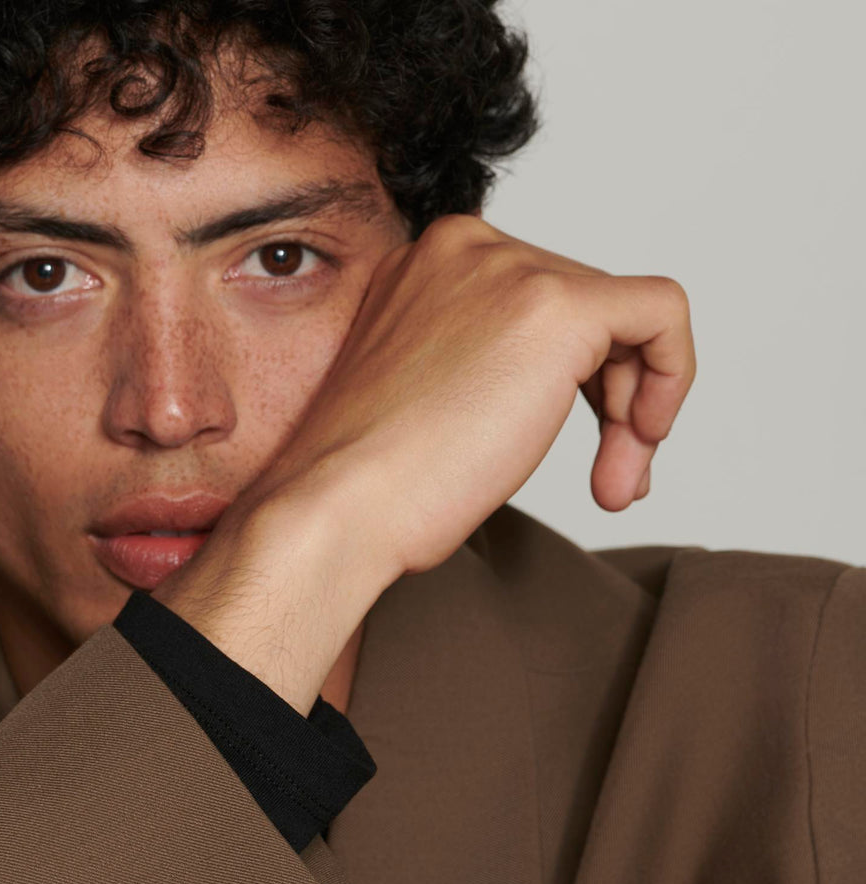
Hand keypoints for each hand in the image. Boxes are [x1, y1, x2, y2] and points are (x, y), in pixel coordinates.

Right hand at [239, 212, 695, 579]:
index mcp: (427, 267)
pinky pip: (663, 312)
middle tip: (610, 482)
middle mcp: (469, 250)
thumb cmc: (366, 486)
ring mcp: (511, 271)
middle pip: (588, 311)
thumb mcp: (427, 401)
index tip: (573, 449)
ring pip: (626, 317)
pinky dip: (673, 374)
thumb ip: (481, 371)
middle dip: (610, 402)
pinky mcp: (558, 307)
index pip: (536, 302)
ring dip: (634, 409)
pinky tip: (642, 440)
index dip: (571, 383)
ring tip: (617, 483)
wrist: (337, 508)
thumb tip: (549, 389)